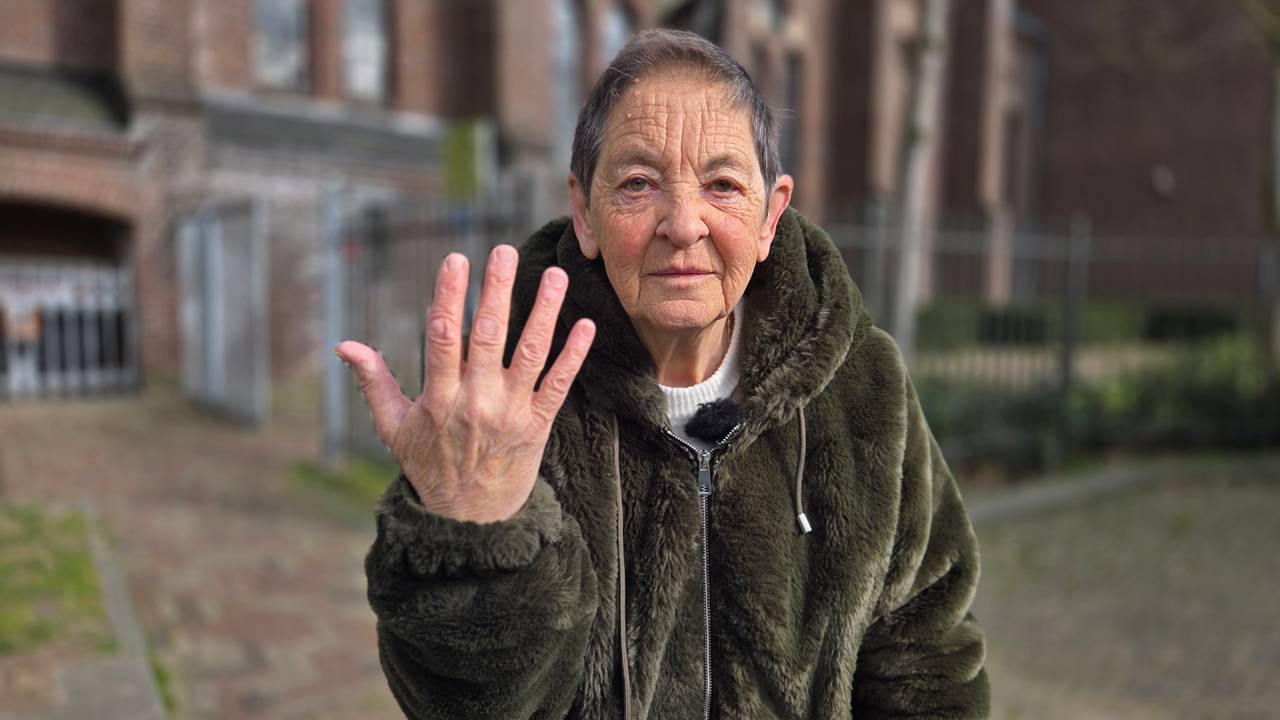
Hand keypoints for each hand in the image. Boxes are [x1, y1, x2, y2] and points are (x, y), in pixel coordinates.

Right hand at [335, 244, 595, 522]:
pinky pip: (559, 385)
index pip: (443, 338)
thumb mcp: (394, 429)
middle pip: (487, 337)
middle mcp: (476, 402)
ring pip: (530, 354)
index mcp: (438, 399)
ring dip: (543, 312)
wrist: (471, 522)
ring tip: (553, 275)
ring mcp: (511, 413)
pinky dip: (574, 355)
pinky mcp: (539, 425)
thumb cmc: (430, 468)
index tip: (456, 260)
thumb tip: (344, 346)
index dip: (449, 297)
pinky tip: (586, 324)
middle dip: (496, 291)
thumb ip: (373, 383)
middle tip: (503, 251)